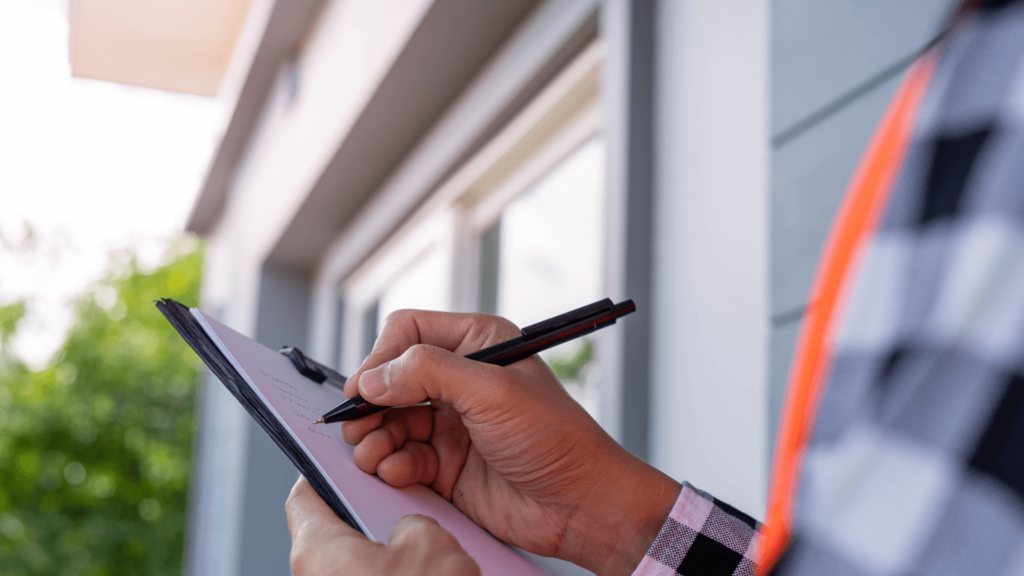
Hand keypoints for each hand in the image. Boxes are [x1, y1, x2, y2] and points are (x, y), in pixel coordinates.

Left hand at [286, 475, 479, 575]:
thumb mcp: (431, 541)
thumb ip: (412, 521)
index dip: (323, 473)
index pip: (303, 497)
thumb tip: (408, 532)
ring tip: (424, 550)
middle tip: (399, 505)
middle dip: (368, 518)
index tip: (340, 463)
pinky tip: (424, 575)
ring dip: (385, 557)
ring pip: (353, 568)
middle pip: (332, 534)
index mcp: (316, 548)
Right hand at [341, 310, 679, 575]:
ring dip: (373, 437)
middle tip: (357, 425)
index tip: (365, 387)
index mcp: (477, 343)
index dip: (382, 357)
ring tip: (373, 453)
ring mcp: (450, 423)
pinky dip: (390, 465)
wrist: (580, 504)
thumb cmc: (555, 438)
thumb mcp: (493, 392)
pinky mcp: (444, 464)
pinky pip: (400, 457)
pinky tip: (398, 473)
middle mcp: (460, 379)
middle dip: (370, 403)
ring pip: (388, 421)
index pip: (409, 332)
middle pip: (390, 379)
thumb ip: (429, 373)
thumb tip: (373, 377)